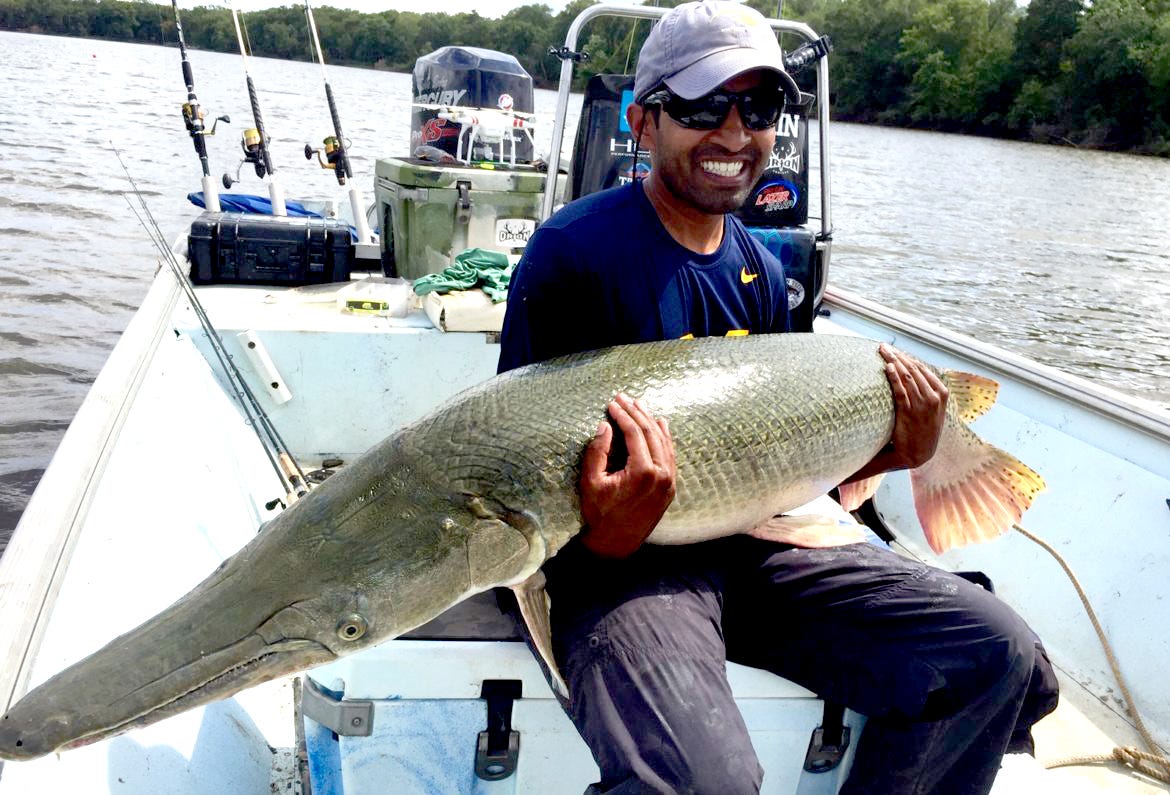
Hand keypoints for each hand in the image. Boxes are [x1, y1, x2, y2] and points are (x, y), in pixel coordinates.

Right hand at [578, 393, 675, 557]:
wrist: (615, 544)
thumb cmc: (599, 515)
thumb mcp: (591, 482)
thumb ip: (597, 452)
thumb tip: (605, 426)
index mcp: (643, 472)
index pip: (634, 433)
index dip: (622, 415)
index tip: (612, 403)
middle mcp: (661, 474)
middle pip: (651, 433)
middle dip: (636, 412)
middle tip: (623, 397)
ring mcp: (669, 481)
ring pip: (663, 442)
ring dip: (651, 421)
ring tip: (639, 405)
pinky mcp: (670, 487)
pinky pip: (670, 455)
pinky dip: (665, 437)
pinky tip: (661, 424)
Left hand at [879, 343, 948, 468]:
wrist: (919, 453)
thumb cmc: (923, 429)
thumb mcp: (933, 409)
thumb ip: (927, 391)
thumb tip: (912, 373)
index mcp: (942, 393)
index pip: (921, 368)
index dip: (906, 357)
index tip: (893, 350)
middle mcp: (934, 397)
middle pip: (913, 369)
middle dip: (897, 355)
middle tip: (883, 347)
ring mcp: (922, 405)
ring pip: (907, 376)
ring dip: (893, 361)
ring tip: (881, 352)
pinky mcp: (909, 413)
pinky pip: (900, 391)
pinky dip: (894, 377)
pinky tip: (887, 368)